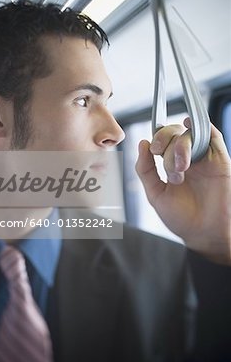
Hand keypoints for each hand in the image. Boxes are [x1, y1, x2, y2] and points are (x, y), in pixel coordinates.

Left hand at [135, 118, 230, 264]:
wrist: (203, 234)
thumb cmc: (181, 218)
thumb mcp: (156, 194)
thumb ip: (146, 170)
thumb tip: (142, 144)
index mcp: (171, 164)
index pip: (162, 139)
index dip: (156, 138)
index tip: (152, 149)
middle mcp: (187, 158)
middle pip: (174, 133)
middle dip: (165, 140)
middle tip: (162, 156)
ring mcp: (203, 158)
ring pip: (190, 134)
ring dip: (180, 146)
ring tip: (180, 168)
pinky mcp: (220, 161)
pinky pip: (213, 137)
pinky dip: (202, 127)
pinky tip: (190, 126)